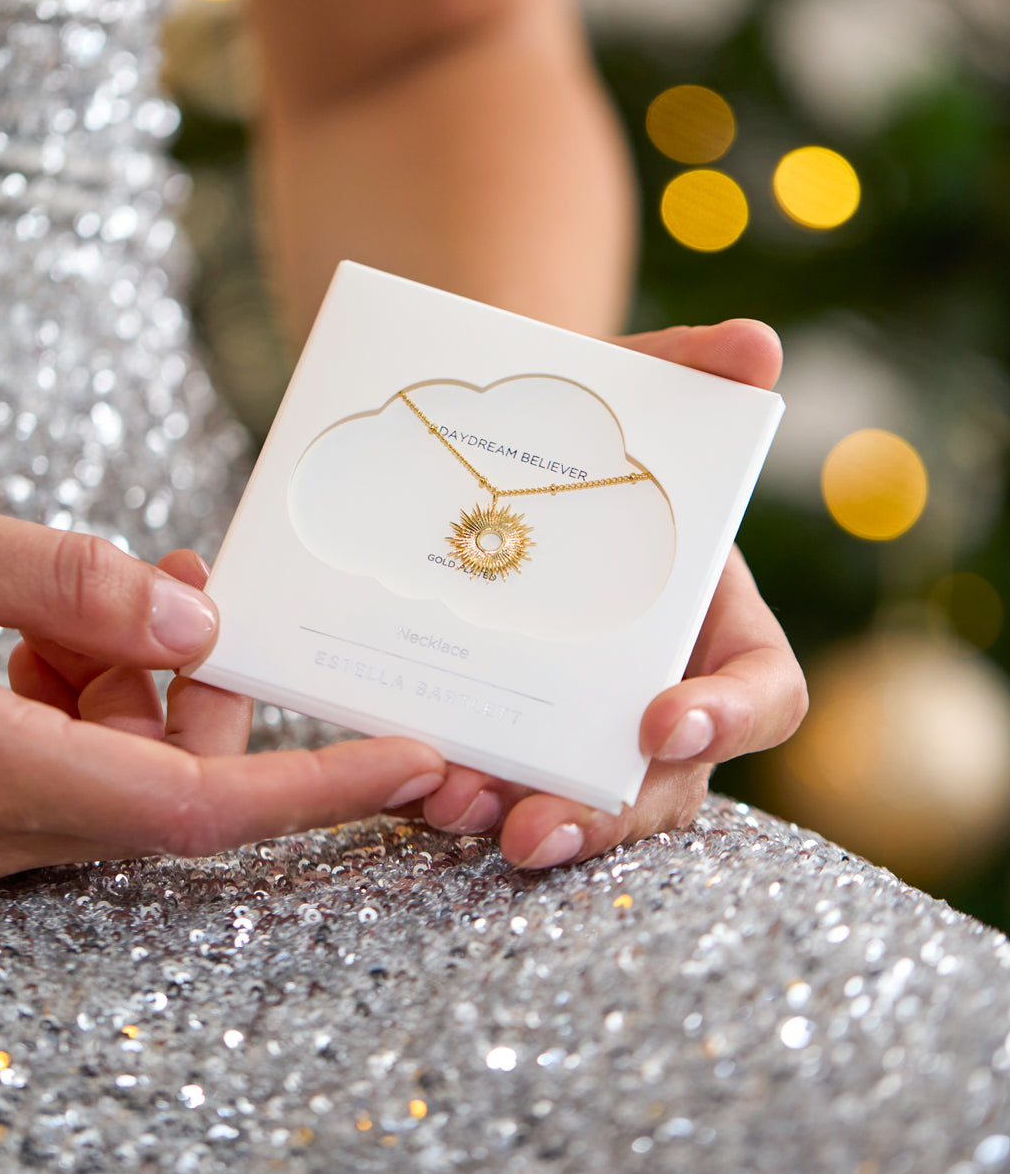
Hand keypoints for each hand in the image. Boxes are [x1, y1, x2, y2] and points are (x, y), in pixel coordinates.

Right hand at [0, 493, 444, 891]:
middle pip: (157, 787)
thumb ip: (50, 577)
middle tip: (197, 581)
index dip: (313, 790)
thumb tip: (192, 624)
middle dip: (205, 693)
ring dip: (136, 684)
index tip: (412, 761)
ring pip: (106, 776)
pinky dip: (77, 696)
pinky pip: (49, 767)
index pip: (191, 810)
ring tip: (116, 585)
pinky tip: (47, 626)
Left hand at [414, 320, 806, 867]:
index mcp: (716, 623)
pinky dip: (464, 791)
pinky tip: (410, 783)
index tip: (663, 723)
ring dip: (520, 816)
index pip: (764, 693)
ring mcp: (582, 722)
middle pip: (663, 786)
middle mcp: (658, 690)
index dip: (729, 719)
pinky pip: (500, 783)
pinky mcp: (507, 728)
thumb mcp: (626, 386)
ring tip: (453, 806)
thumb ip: (691, 369)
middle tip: (534, 828)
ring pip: (579, 803)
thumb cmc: (582, 424)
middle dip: (604, 817)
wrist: (490, 444)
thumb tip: (758, 345)